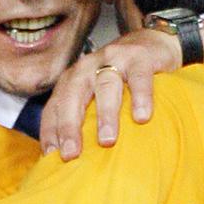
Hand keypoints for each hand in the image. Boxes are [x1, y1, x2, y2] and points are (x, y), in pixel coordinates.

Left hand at [40, 29, 180, 159]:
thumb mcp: (96, 95)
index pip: (55, 106)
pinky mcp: (140, 57)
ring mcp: (113, 59)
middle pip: (73, 96)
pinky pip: (139, 78)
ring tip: (107, 141)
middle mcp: (87, 67)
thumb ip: (84, 118)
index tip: (52, 157)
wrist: (152, 44)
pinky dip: (140, 97)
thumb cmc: (121, 79)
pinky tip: (141, 117)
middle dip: (69, 125)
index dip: (51, 131)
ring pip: (105, 87)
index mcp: (72, 80)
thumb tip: (70, 159)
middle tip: (71, 153)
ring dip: (105, 115)